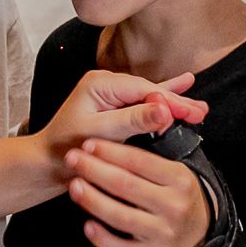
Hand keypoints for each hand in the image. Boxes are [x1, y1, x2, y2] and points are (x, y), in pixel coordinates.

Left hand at [34, 73, 207, 177]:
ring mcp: (110, 94)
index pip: (144, 90)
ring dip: (173, 103)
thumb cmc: (65, 148)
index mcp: (100, 84)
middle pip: (149, 92)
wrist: (44, 162)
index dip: (170, 102)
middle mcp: (106, 84)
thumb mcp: (100, 134)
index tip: (191, 113)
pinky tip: (182, 86)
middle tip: (201, 112)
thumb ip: (132, 119)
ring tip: (199, 109)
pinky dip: (162, 101)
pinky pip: (142, 102)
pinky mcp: (113, 106)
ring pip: (149, 97)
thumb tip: (164, 108)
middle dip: (176, 102)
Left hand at [64, 138, 208, 246]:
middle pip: (126, 185)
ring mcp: (163, 232)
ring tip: (74, 186)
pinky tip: (87, 224)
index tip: (89, 143)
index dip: (111, 151)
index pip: (140, 161)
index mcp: (179, 178)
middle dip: (94, 170)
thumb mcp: (176, 171)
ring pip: (120, 216)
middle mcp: (173, 205)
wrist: (200, 234)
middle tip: (72, 158)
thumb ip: (153, 153)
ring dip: (92, 200)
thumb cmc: (178, 195)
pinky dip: (102, 238)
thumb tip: (126, 125)